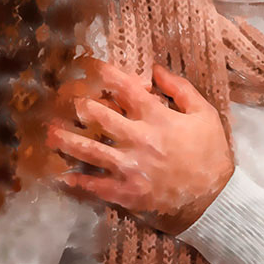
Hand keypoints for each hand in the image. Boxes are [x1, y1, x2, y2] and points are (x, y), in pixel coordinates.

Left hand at [46, 59, 233, 234]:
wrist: (215, 199)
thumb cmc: (210, 152)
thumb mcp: (205, 113)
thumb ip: (181, 88)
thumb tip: (156, 69)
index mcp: (156, 117)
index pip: (124, 87)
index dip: (102, 73)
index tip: (86, 65)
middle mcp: (138, 139)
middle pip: (98, 116)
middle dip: (77, 105)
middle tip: (60, 98)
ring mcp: (129, 167)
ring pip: (89, 151)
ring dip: (66, 140)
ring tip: (48, 133)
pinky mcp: (126, 193)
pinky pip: (96, 186)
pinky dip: (78, 182)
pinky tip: (63, 176)